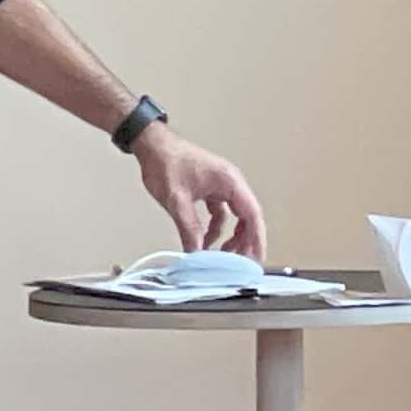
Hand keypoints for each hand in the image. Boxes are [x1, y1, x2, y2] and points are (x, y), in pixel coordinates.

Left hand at [135, 127, 264, 253]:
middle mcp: (230, 184)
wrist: (152, 146)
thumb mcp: (177, 200)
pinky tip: (204, 241)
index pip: (252, 215)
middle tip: (239, 264)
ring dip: (230, 237)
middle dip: (244, 242)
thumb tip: (196, 252)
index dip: (257, 239)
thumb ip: (189, 228)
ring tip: (221, 256)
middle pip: (247, 218)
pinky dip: (215, 229)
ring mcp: (221, 187)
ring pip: (235, 218)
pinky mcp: (210, 190)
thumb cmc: (166, 162)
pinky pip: (220, 214)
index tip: (256, 258)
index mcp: (230, 182)